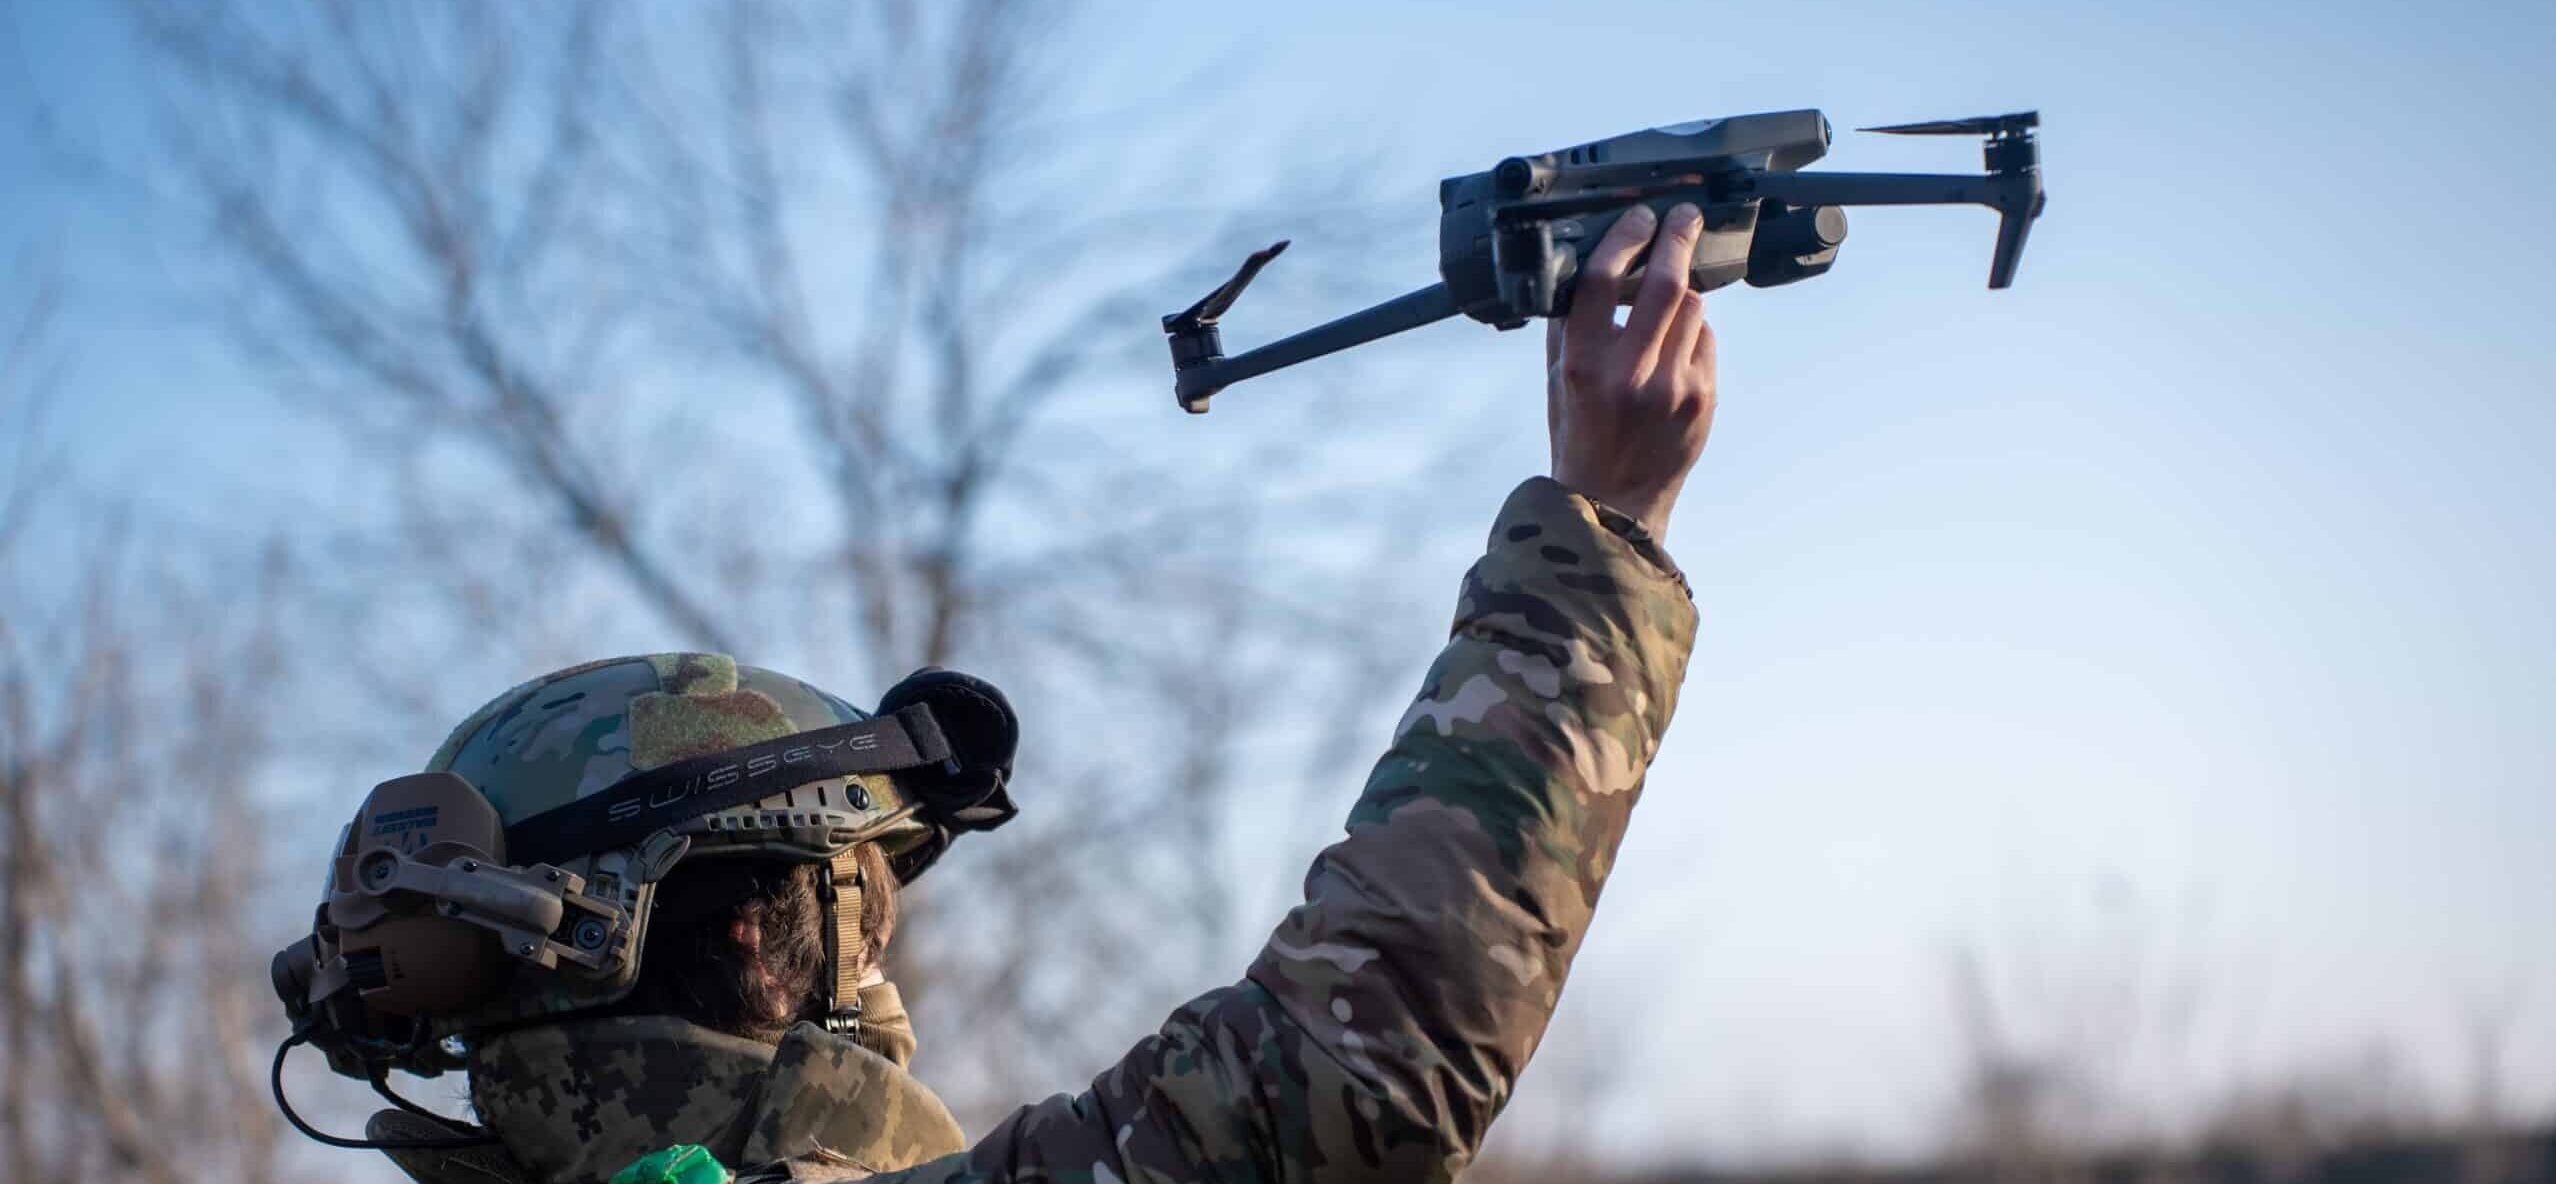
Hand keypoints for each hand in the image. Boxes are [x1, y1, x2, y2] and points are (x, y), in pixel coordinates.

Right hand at [1546, 202, 1717, 539]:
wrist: (1615, 502)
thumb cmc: (1580, 436)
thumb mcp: (1555, 382)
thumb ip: (1568, 326)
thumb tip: (1586, 266)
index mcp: (1582, 366)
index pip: (1602, 282)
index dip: (1624, 238)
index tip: (1638, 217)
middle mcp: (1630, 375)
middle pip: (1664, 284)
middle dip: (1678, 239)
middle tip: (1684, 217)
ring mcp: (1674, 387)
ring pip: (1693, 307)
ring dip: (1681, 292)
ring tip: (1665, 302)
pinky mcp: (1704, 398)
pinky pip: (1706, 340)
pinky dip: (1691, 333)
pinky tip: (1674, 352)